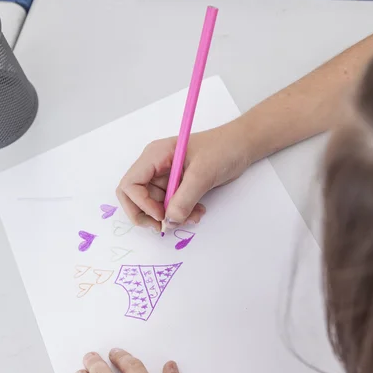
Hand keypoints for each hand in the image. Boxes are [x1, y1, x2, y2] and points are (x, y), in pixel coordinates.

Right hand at [116, 118, 251, 230]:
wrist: (242, 146)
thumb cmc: (223, 148)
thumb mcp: (203, 173)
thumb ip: (185, 199)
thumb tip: (170, 220)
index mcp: (155, 156)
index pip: (130, 184)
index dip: (140, 204)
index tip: (161, 215)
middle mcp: (155, 167)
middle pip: (136, 198)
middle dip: (148, 215)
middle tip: (165, 226)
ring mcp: (165, 177)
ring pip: (155, 206)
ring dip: (171, 217)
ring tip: (193, 216)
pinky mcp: (177, 186)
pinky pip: (170, 206)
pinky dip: (181, 214)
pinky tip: (197, 212)